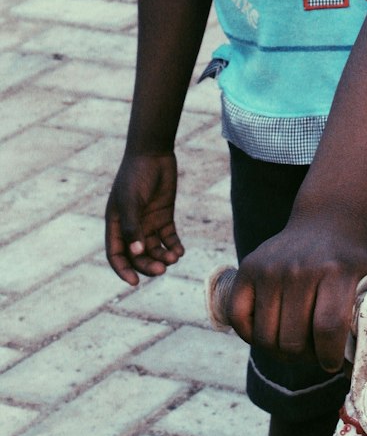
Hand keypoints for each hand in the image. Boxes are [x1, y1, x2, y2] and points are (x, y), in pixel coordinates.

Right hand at [106, 152, 183, 285]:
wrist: (153, 153)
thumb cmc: (136, 175)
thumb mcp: (131, 201)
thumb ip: (133, 227)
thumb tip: (136, 252)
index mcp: (116, 224)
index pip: (116, 254)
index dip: (123, 270)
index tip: (134, 282)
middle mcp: (132, 226)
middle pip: (138, 255)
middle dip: (148, 265)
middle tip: (162, 269)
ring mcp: (148, 222)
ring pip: (154, 248)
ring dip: (163, 257)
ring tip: (174, 258)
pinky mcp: (164, 216)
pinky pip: (168, 238)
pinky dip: (174, 247)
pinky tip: (180, 251)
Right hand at [228, 216, 366, 373]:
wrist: (325, 222)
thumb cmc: (350, 264)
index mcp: (337, 272)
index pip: (327, 330)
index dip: (329, 357)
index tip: (332, 363)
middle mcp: (301, 268)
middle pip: (292, 340)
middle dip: (304, 358)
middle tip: (312, 353)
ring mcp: (272, 267)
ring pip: (265, 337)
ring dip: (279, 351)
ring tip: (294, 344)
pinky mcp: (249, 267)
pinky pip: (239, 319)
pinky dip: (250, 335)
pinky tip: (269, 331)